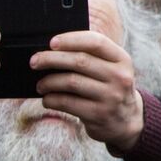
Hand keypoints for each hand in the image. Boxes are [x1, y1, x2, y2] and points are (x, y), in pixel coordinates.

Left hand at [31, 30, 144, 152]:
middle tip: (34, 62)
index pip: (96, 42)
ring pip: (70, 82)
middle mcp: (120, 78)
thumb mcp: (110, 68)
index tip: (51, 43)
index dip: (71, 40)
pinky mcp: (99, 115)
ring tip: (40, 85)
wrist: (126, 121)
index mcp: (122, 60)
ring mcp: (111, 97)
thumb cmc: (108, 87)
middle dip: (50, 59)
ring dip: (48, 82)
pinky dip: (51, 100)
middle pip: (79, 61)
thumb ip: (91, 55)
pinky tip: (48, 99)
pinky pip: (67, 102)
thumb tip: (51, 48)